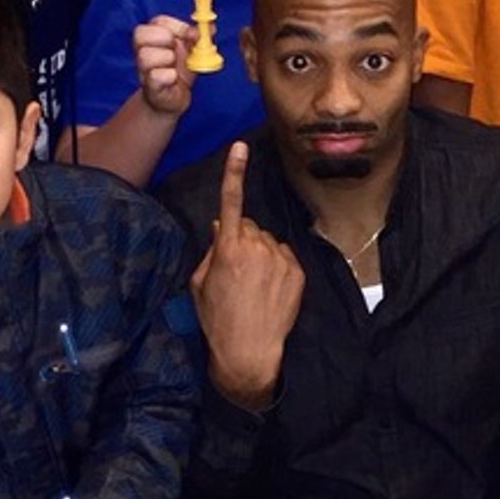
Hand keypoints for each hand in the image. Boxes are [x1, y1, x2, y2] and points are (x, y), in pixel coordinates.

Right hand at [135, 15, 196, 116]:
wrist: (174, 97)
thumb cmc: (180, 69)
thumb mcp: (192, 49)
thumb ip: (200, 36)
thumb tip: (211, 27)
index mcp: (153, 35)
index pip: (158, 21)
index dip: (178, 26)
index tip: (193, 35)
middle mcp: (142, 49)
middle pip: (142, 34)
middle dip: (166, 40)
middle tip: (176, 51)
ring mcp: (143, 68)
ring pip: (145, 55)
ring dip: (167, 59)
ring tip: (174, 66)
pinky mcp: (149, 86)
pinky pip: (155, 76)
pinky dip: (169, 76)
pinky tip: (173, 79)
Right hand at [190, 142, 304, 410]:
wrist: (250, 352)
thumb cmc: (217, 319)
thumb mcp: (201, 283)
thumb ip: (212, 250)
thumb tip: (222, 226)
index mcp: (228, 248)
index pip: (231, 202)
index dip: (233, 172)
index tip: (239, 146)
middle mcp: (257, 247)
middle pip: (250, 227)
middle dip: (242, 239)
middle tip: (235, 270)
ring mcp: (280, 259)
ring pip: (268, 242)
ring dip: (261, 254)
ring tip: (254, 286)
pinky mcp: (298, 272)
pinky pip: (285, 256)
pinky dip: (277, 266)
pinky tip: (269, 290)